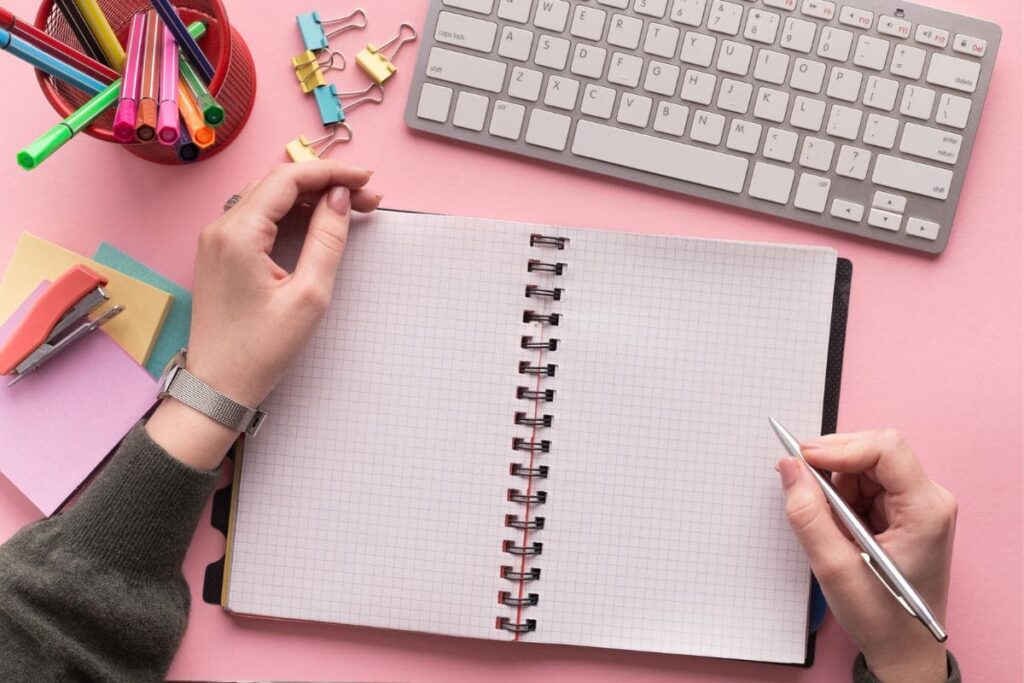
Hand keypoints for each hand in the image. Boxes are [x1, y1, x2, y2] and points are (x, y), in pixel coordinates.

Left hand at [146, 161, 381, 468]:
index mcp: (239, 233)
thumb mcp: (309, 295)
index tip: (366, 181)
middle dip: (325, 183)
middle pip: (278, 183)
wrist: (217, 386)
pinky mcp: (220, 252)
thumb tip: (339, 198)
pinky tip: (318, 220)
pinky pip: (258, 216)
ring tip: (350, 207)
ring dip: (310, 196)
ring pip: (268, 197)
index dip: (331, 173)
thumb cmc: (261, 349)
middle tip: (367, 198)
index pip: (288, 179)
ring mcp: (216, 239)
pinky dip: (291, 212)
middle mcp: (221, 226)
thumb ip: (327, 240)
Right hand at [778, 430, 956, 682]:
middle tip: (800, 487)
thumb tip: (789, 467)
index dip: (840, 447)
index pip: (886, 449)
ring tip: (829, 525)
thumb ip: (808, 514)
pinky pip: (864, 483)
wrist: (903, 648)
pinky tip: (838, 527)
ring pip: (864, 466)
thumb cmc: (881, 617)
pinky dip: (840, 497)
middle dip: (832, 465)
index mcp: (926, 511)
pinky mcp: (903, 510)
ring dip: (835, 485)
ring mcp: (917, 504)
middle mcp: (928, 499)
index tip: (802, 458)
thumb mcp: (834, 568)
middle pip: (873, 452)